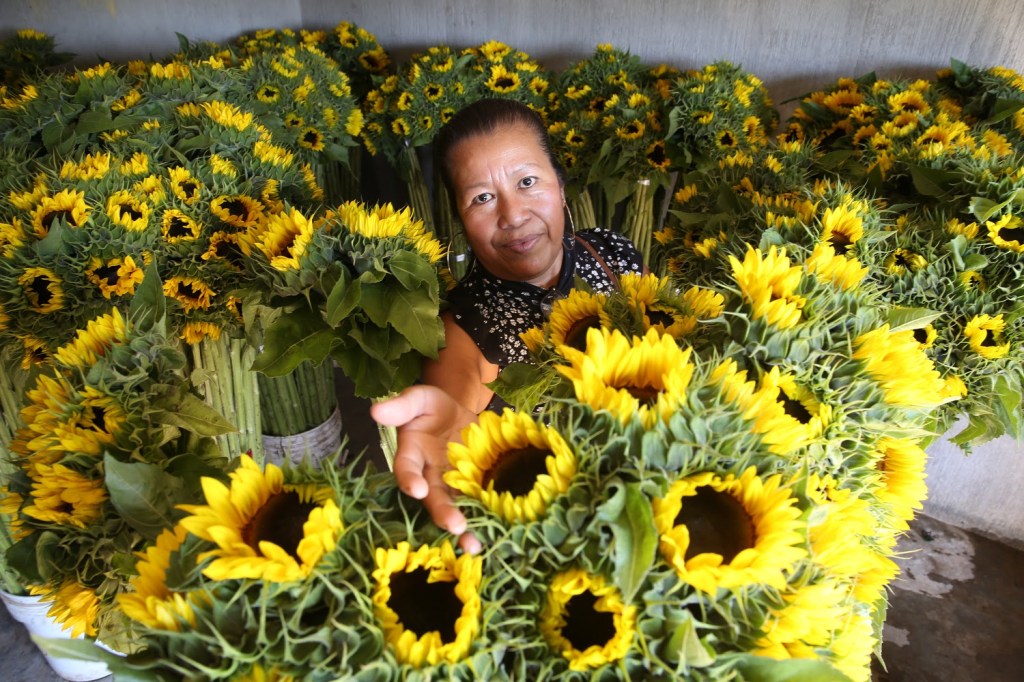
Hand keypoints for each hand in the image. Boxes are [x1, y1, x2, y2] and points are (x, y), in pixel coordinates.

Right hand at [370, 385, 481, 553]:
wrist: (457, 414)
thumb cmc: (433, 407)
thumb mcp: (420, 399)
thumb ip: (403, 405)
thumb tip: (376, 410)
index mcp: (412, 455)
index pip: (406, 469)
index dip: (409, 480)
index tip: (416, 489)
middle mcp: (428, 476)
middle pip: (433, 498)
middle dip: (443, 512)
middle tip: (455, 525)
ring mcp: (451, 484)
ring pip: (454, 508)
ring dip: (462, 527)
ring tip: (472, 544)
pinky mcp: (471, 487)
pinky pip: (476, 505)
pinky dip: (484, 519)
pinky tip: (494, 532)